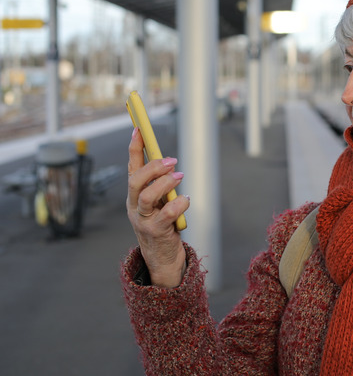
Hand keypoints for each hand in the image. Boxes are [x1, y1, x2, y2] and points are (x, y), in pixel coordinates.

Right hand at [126, 127, 190, 287]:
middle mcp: (135, 206)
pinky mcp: (156, 232)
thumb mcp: (158, 203)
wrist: (162, 259)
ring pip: (147, 197)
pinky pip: (166, 215)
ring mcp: (143, 220)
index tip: (139, 129)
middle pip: (135, 181)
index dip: (134, 148)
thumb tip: (167, 162)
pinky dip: (178, 204)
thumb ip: (160, 186)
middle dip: (152, 167)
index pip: (131, 168)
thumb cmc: (162, 226)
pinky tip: (186, 200)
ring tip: (180, 176)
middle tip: (171, 160)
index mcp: (134, 196)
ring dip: (165, 183)